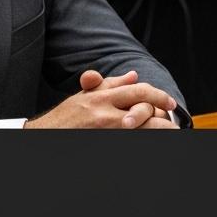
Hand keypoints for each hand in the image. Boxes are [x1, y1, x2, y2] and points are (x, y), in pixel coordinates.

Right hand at [25, 69, 179, 128]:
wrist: (43, 135)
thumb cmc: (66, 117)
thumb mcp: (86, 96)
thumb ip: (111, 85)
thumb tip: (133, 76)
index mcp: (102, 97)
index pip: (139, 92)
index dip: (159, 96)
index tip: (170, 104)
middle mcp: (104, 114)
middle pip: (144, 112)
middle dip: (163, 120)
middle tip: (173, 126)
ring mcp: (104, 131)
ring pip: (140, 130)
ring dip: (155, 132)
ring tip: (167, 134)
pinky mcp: (101, 141)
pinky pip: (129, 140)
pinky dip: (140, 140)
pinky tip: (148, 140)